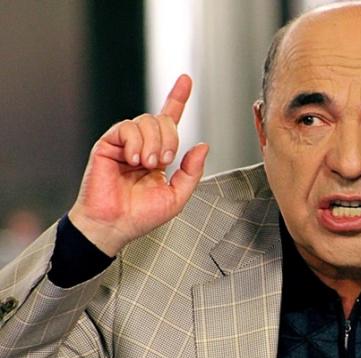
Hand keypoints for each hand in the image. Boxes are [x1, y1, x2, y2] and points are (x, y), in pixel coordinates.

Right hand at [69, 74, 208, 255]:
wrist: (114, 225)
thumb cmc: (141, 215)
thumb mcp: (177, 196)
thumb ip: (192, 171)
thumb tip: (203, 145)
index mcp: (158, 154)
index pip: (169, 120)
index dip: (177, 98)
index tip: (186, 79)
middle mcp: (142, 145)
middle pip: (162, 119)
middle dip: (170, 138)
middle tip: (163, 162)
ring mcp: (124, 143)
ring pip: (146, 120)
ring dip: (153, 143)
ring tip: (146, 164)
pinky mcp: (107, 144)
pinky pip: (126, 127)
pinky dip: (135, 142)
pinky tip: (133, 160)